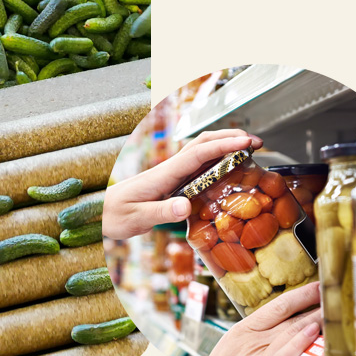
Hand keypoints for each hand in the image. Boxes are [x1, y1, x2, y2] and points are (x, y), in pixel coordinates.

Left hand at [102, 129, 262, 239]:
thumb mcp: (136, 218)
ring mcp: (171, 175)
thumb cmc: (113, 215)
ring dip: (225, 146)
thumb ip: (160, 212)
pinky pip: (198, 167)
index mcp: (164, 174)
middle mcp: (169, 170)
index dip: (224, 145)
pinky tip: (228, 169)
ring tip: (248, 150)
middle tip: (256, 142)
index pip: (199, 153)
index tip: (246, 142)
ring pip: (202, 152)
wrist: (98, 213)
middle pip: (203, 144)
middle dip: (230, 137)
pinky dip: (217, 161)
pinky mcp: (171, 183)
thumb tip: (185, 206)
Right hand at [200, 282, 322, 355]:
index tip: (317, 287)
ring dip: (312, 322)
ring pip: (290, 334)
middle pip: (288, 319)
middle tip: (331, 298)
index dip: (300, 295)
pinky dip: (297, 345)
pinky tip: (311, 334)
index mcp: (244, 330)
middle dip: (312, 307)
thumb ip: (257, 334)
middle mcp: (252, 342)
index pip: (277, 306)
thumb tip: (285, 322)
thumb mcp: (233, 345)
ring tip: (329, 313)